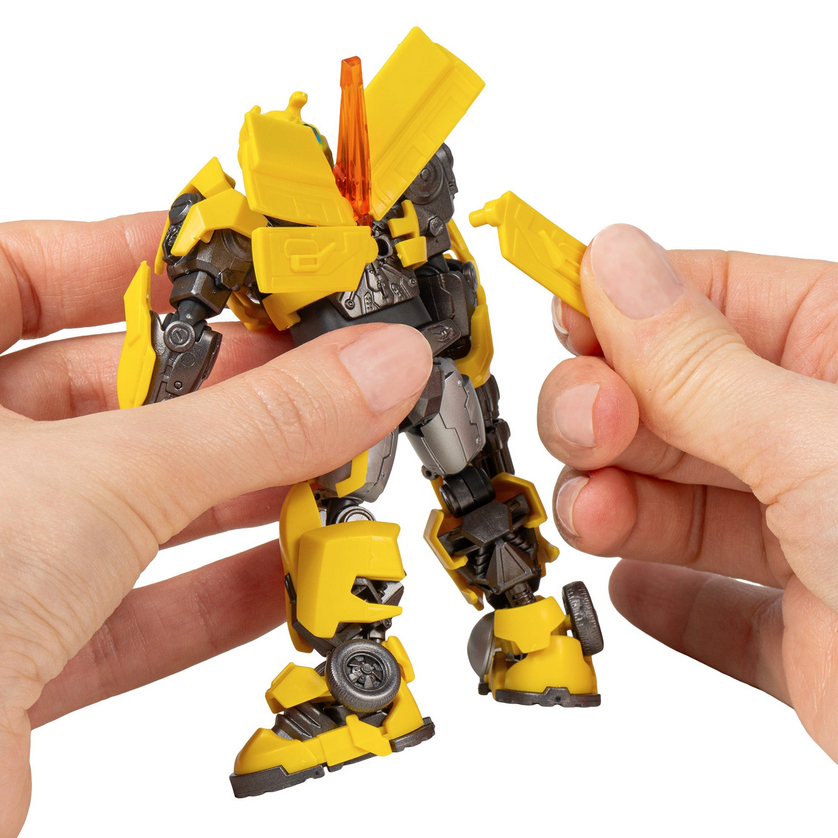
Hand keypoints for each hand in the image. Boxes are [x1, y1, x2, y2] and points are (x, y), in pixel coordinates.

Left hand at [0, 214, 431, 837]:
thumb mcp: (108, 481)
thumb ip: (255, 423)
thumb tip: (374, 367)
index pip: (28, 271)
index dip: (145, 262)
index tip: (248, 268)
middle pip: (105, 397)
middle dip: (229, 396)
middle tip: (331, 381)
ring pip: (130, 507)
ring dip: (242, 498)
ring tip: (338, 475)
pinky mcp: (16, 654)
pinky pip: (129, 608)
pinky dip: (217, 594)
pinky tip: (292, 576)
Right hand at [538, 223, 837, 761]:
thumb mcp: (821, 443)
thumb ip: (699, 364)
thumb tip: (614, 264)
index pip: (706, 299)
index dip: (623, 307)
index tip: (561, 318)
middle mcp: (821, 440)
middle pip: (669, 401)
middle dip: (607, 413)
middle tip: (589, 430)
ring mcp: (809, 536)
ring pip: (671, 500)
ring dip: (613, 504)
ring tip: (597, 517)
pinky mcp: (800, 628)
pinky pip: (710, 602)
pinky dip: (664, 597)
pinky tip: (639, 589)